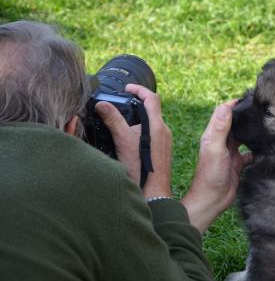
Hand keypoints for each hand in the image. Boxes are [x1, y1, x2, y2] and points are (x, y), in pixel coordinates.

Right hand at [95, 84, 172, 198]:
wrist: (153, 192)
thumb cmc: (140, 169)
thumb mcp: (122, 141)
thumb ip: (113, 120)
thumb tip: (102, 104)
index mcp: (158, 126)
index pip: (152, 98)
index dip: (139, 89)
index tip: (127, 88)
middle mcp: (165, 132)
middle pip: (152, 110)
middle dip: (137, 104)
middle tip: (122, 104)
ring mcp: (166, 142)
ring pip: (153, 123)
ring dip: (139, 119)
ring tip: (122, 122)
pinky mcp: (164, 151)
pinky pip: (154, 135)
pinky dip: (142, 131)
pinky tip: (130, 140)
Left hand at [181, 100, 252, 232]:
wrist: (212, 199)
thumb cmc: (210, 175)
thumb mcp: (215, 148)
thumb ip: (220, 128)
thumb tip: (227, 106)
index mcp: (213, 134)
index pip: (223, 112)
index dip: (234, 104)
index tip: (249, 98)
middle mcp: (221, 141)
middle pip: (235, 123)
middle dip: (246, 116)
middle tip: (262, 111)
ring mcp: (230, 152)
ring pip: (243, 136)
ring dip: (252, 132)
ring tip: (266, 126)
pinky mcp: (238, 163)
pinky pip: (250, 153)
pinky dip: (257, 150)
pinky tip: (265, 149)